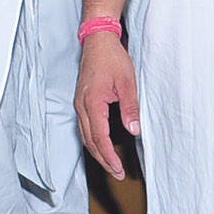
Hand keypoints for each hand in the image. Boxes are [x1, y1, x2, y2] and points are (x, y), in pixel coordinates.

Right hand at [74, 30, 139, 179]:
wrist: (97, 41)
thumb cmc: (112, 58)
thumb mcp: (127, 83)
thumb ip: (130, 108)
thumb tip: (134, 131)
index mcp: (92, 102)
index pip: (99, 138)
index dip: (109, 156)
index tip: (118, 169)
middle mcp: (82, 105)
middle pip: (89, 140)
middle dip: (102, 159)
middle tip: (117, 173)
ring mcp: (79, 103)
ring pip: (85, 135)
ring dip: (96, 151)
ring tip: (110, 164)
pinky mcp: (81, 100)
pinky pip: (84, 126)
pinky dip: (92, 139)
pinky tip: (101, 144)